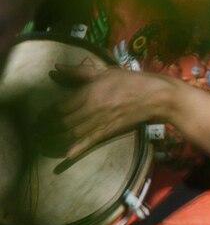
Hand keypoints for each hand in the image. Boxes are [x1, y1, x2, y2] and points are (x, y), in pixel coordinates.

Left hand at [41, 62, 170, 159]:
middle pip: (64, 122)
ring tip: (44, 142)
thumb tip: (55, 69)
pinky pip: (90, 142)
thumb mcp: (105, 72)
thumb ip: (78, 72)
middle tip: (37, 131)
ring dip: (58, 139)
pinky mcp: (110, 131)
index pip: (61, 107)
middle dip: (48, 128)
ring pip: (73, 134)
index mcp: (89, 93)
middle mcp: (92, 110)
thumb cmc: (130, 81)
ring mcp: (101, 122)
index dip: (47, 113)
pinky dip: (77, 150)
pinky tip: (66, 155)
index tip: (39, 116)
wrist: (156, 97)